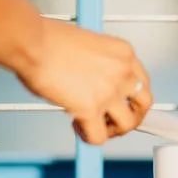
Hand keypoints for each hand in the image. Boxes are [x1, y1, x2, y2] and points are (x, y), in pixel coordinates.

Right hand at [18, 21, 152, 144]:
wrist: (32, 43)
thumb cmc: (48, 39)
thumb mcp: (88, 44)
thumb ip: (99, 64)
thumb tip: (93, 84)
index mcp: (123, 53)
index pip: (142, 81)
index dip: (131, 96)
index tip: (121, 102)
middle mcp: (122, 72)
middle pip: (144, 103)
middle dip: (132, 116)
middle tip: (115, 121)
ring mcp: (109, 91)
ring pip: (128, 124)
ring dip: (113, 130)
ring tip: (95, 126)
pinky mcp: (91, 109)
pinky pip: (99, 137)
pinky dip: (89, 137)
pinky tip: (77, 126)